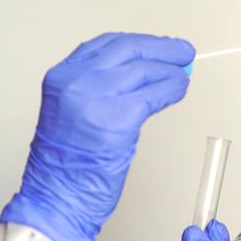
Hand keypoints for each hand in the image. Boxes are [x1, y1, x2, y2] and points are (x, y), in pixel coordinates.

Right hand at [0, 32, 194, 240]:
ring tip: (184, 75)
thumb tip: (147, 72)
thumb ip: (103, 87)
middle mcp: (75, 81)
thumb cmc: (66, 163)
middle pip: (129, 49)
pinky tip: (179, 90)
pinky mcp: (116, 120)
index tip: (160, 44)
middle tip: (183, 51)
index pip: (107, 44)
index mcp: (61, 76)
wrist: (56, 198)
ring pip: (144, 70)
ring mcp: (95, 99)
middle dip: (163, 48)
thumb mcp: (74, 110)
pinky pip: (153, 95)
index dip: (140, 42)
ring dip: (172, 70)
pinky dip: (171, 89)